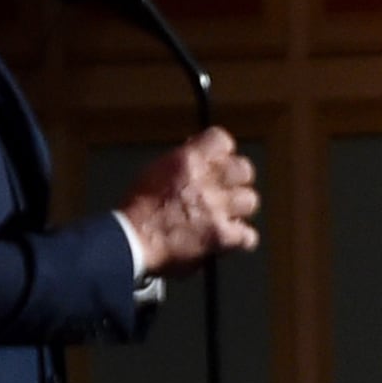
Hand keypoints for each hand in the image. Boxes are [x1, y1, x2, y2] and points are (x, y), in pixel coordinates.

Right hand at [119, 127, 259, 274]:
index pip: (222, 140)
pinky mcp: (222, 235)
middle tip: (225, 192)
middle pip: (244, 170)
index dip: (223, 153)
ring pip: (250, 201)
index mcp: (188, 160)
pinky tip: (227, 241)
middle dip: (236, 180)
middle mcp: (207, 180)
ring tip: (224, 217)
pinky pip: (248, 235)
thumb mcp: (155, 173)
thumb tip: (201, 160)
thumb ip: (182, 164)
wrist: (130, 242)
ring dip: (238, 210)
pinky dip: (240, 239)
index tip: (219, 162)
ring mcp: (217, 208)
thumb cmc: (137, 210)